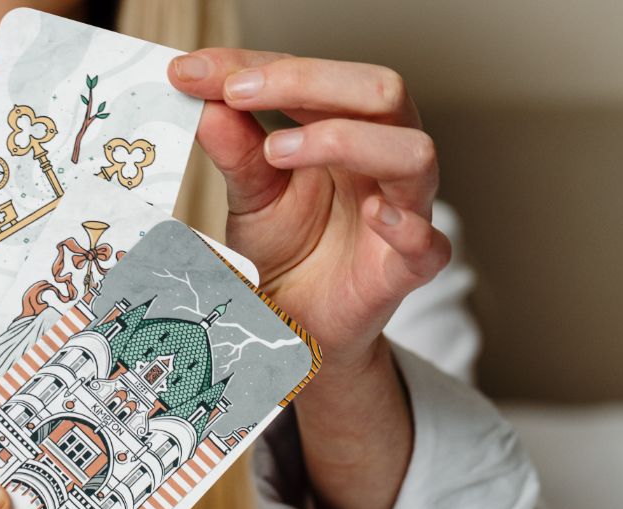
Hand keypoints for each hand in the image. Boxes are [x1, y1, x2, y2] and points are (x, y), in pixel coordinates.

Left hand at [169, 48, 448, 370]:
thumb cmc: (286, 250)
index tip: (194, 71)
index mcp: (345, 128)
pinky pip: (428, 242)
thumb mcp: (250, 194)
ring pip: (412, 151)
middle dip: (305, 82)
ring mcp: (403, 210)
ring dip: (345, 139)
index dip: (255, 66)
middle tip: (236, 93)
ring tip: (278, 150)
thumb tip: (204, 100)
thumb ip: (234, 149)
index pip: (313, 76)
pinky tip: (371, 213)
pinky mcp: (407, 270)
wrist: (297, 327)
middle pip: (378, 91)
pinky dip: (404, 224)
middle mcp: (381, 158)